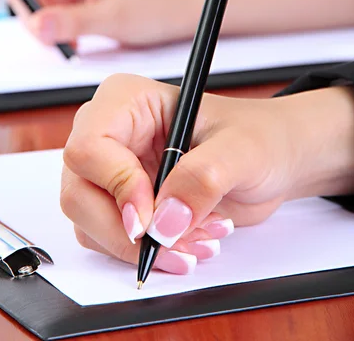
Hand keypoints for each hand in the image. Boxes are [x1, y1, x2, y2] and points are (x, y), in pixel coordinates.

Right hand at [61, 74, 353, 274]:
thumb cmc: (259, 136)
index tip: (150, 218)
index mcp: (128, 101)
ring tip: (197, 240)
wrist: (275, 160)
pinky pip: (108, 239)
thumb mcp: (241, 150)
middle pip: (79, 191)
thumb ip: (203, 178)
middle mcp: (112, 134)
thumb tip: (164, 221)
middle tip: (175, 242)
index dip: (115, 185)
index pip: (89, 146)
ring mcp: (113, 171)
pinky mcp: (123, 202)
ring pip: (89, 222)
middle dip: (127, 229)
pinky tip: (187, 242)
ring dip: (141, 246)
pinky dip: (145, 252)